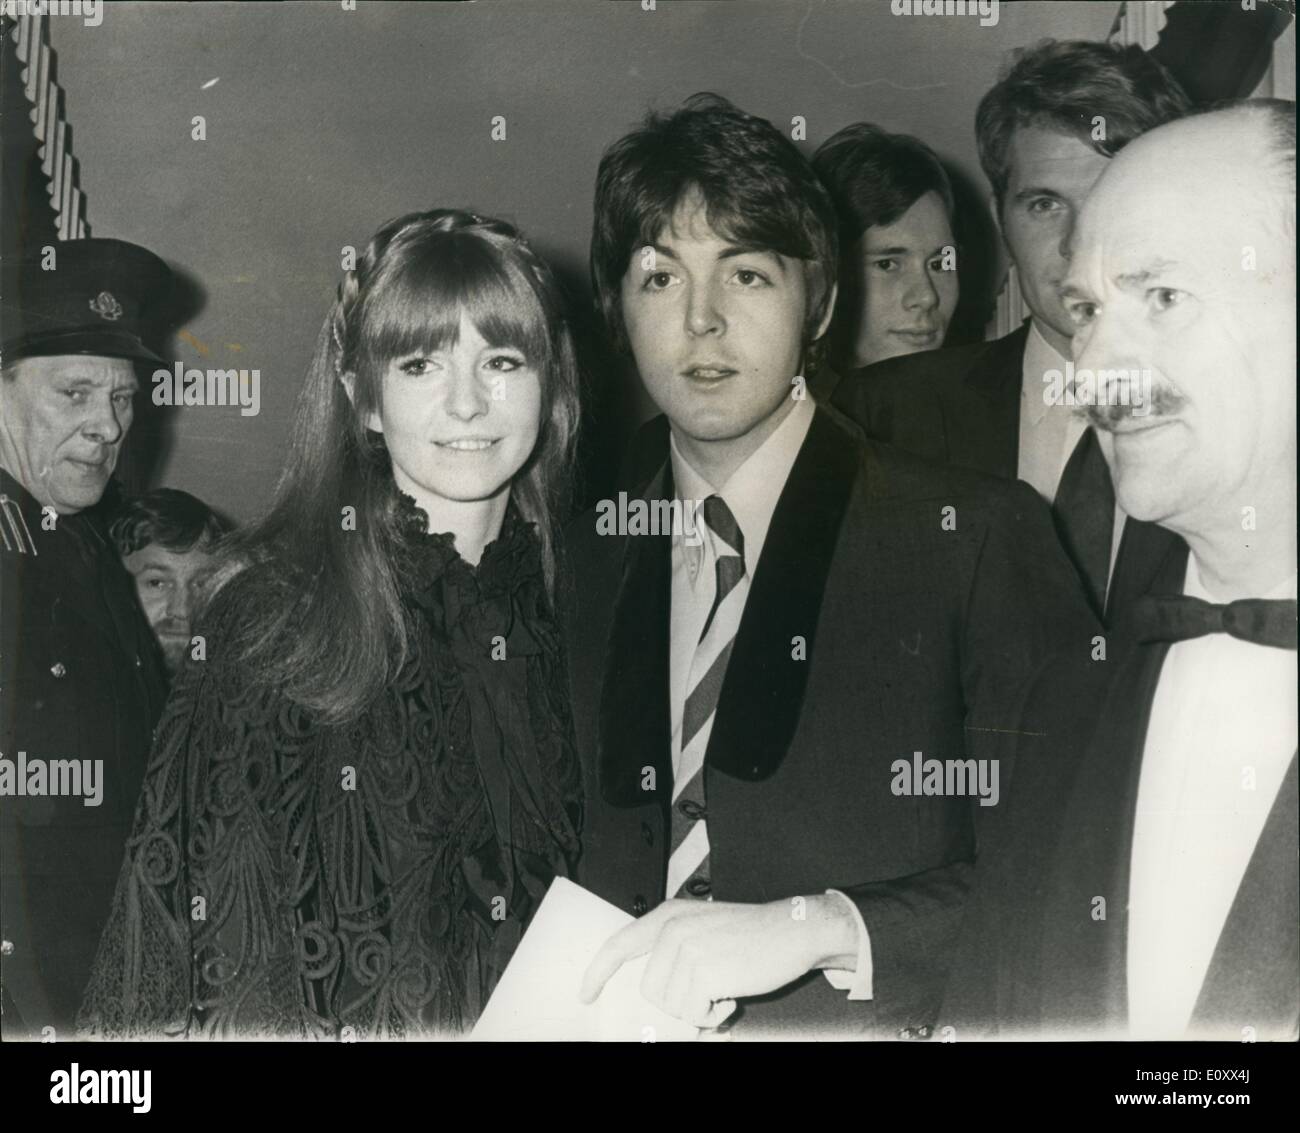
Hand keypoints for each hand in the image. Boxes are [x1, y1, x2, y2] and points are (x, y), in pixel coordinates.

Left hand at [578, 895, 857, 1029]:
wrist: (792, 930)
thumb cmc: (752, 933)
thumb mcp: (703, 927)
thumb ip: (675, 948)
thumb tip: (656, 989)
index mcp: (668, 917)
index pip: (620, 944)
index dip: (598, 971)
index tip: (586, 992)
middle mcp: (672, 930)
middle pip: (650, 991)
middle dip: (680, 1000)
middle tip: (711, 988)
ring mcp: (686, 949)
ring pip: (672, 1005)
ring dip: (700, 1007)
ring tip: (724, 986)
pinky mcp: (702, 971)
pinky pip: (694, 1013)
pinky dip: (714, 1015)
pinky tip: (732, 994)